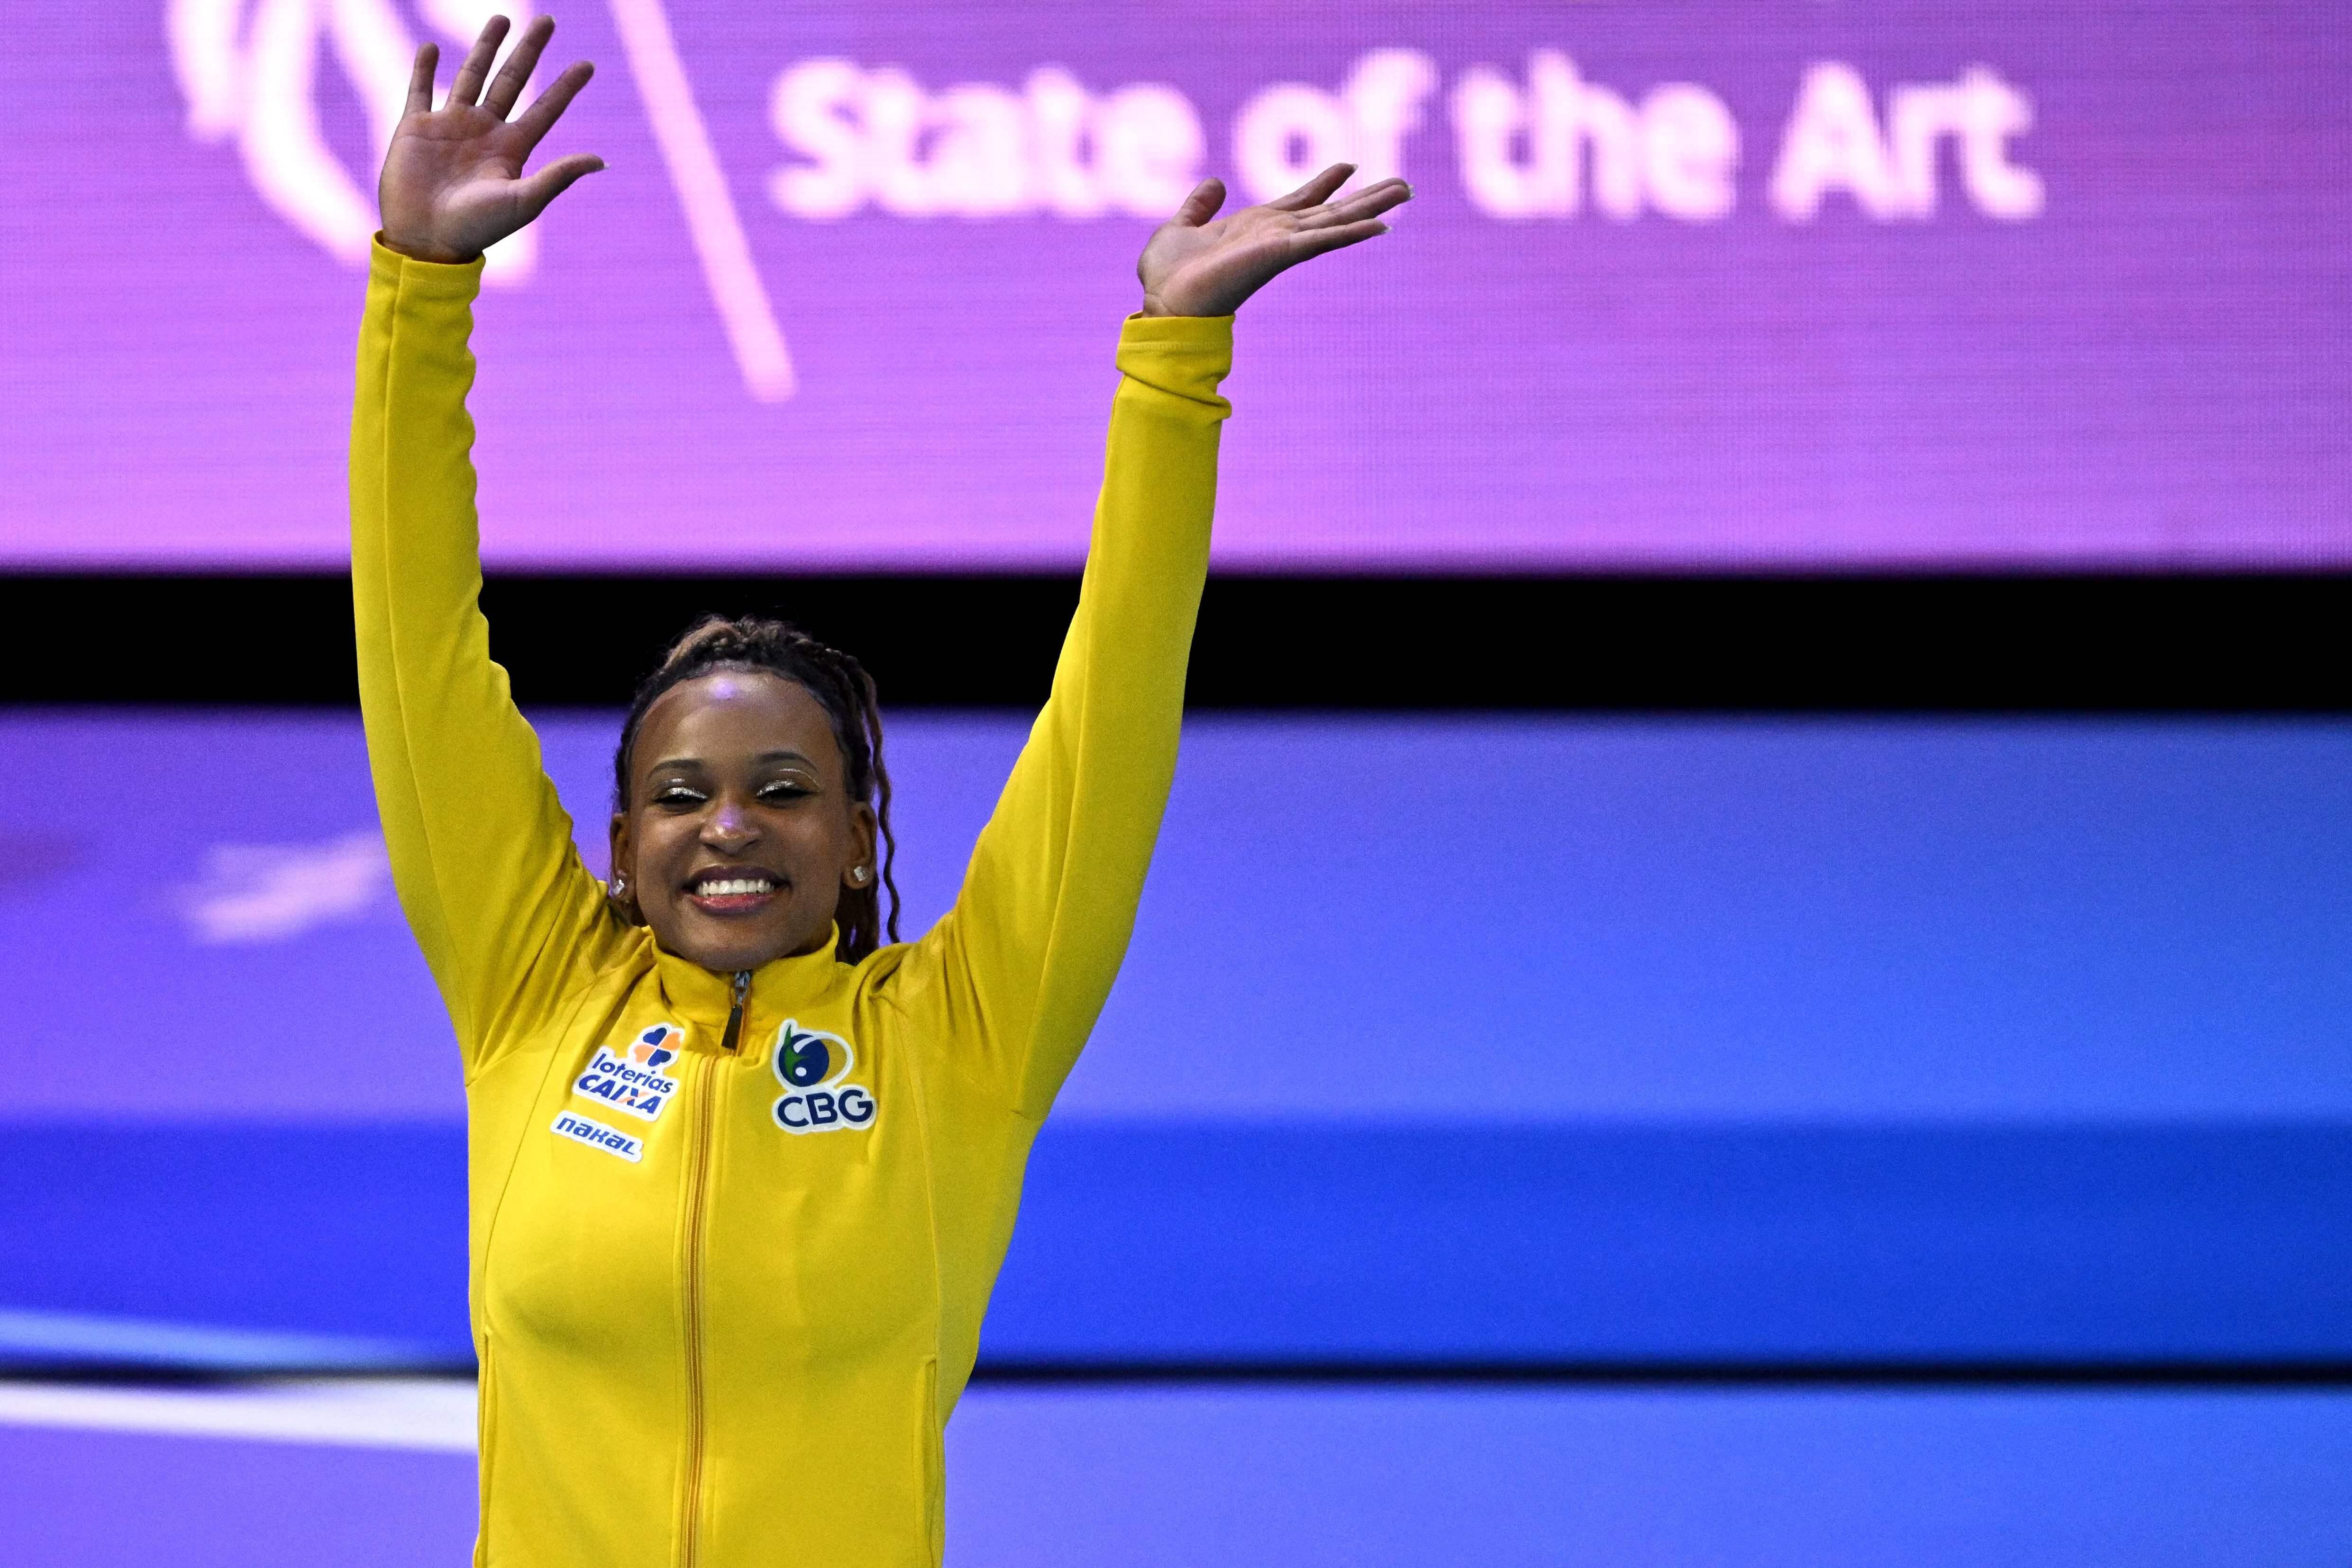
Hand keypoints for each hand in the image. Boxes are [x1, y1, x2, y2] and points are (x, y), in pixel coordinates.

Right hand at [378, 15, 602, 264]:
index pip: (546, 109)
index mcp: (512, 149)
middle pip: (512, 81)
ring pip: (471, 75)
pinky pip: (419, 90)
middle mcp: (484, 132)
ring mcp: (450, 126)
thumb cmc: (478, 228)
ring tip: (500, 19)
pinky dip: (423, 68)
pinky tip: (430, 48)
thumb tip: (600, 160)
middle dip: (529, 51)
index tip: (587, 64)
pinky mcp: (415, 128)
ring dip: (485, 48)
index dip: (566, 86)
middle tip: (548, 21)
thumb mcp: (524, 202)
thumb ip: (559, 177)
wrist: (427, 241)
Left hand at [1136, 164, 1410, 317]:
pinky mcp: (1280, 254)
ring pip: (1336, 222)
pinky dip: (1351, 233)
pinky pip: (1322, 240)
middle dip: (1366, 197)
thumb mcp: (1180, 227)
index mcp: (1256, 227)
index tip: (1350, 166)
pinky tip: (1380, 227)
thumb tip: (1216, 184)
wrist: (1165, 305)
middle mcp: (1276, 236)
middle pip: (1331, 211)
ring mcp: (1282, 245)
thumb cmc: (1168, 277)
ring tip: (1406, 192)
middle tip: (1403, 184)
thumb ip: (1199, 206)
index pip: (1301, 201)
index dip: (1324, 182)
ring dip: (1372, 208)